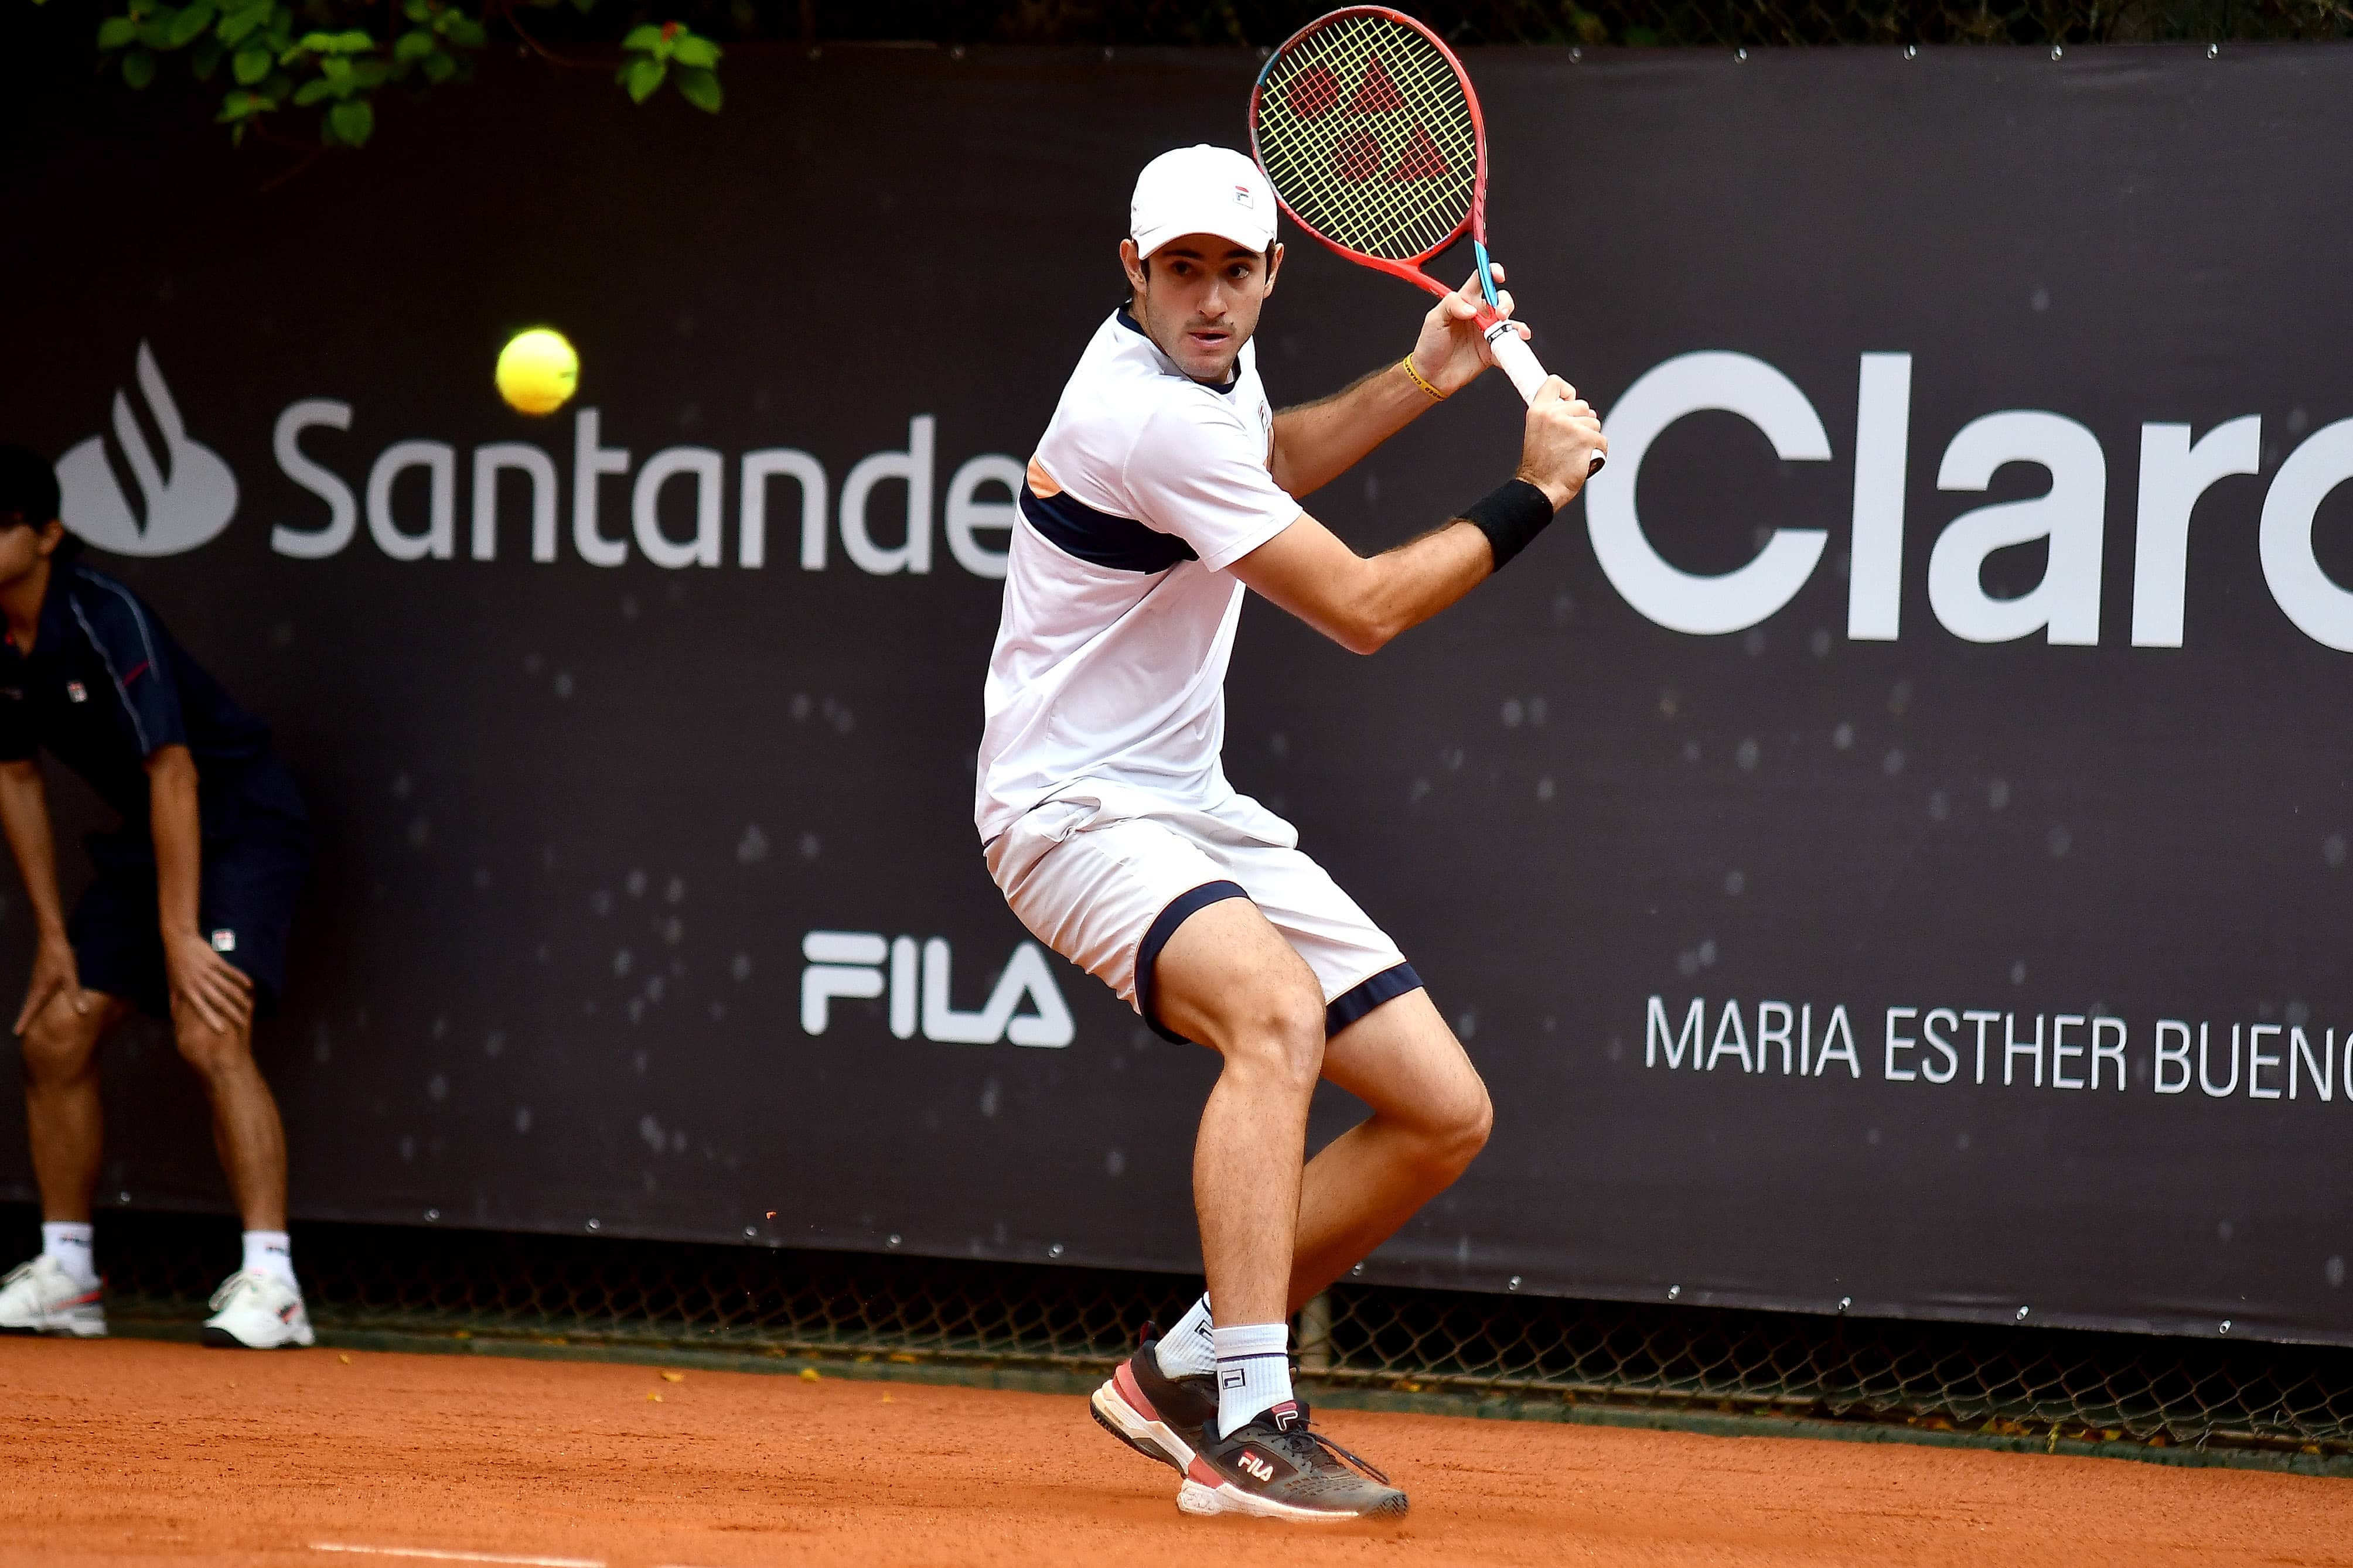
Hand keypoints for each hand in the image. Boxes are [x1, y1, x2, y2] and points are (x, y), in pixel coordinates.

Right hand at [14, 932, 86, 1035]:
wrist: (52, 937)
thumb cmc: (60, 956)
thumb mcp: (70, 975)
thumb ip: (75, 994)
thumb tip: (83, 1012)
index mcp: (40, 990)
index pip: (29, 1011)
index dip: (23, 1023)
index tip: (17, 1034)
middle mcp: (35, 987)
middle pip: (29, 1007)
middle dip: (26, 1020)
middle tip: (22, 1032)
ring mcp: (37, 981)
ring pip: (33, 1000)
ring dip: (31, 1011)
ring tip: (31, 1021)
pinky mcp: (41, 975)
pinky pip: (38, 993)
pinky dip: (37, 1001)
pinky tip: (43, 1002)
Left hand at [164, 928, 252, 1035]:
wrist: (178, 940)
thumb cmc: (173, 963)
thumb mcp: (171, 983)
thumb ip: (175, 1000)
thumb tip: (174, 1016)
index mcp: (187, 990)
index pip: (201, 1008)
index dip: (212, 1019)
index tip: (222, 1030)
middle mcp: (199, 982)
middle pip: (218, 1000)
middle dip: (231, 1012)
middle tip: (243, 1023)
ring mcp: (208, 971)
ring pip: (227, 987)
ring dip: (239, 997)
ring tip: (249, 1007)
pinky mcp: (215, 961)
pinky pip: (230, 971)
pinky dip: (241, 978)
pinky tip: (250, 985)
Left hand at [1408, 265, 1529, 397]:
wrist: (1431, 376)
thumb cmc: (1429, 345)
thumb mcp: (1434, 319)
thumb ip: (1451, 305)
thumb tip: (1471, 308)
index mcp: (1465, 301)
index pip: (1481, 280)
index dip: (1491, 272)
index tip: (1498, 275)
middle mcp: (1479, 315)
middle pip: (1500, 299)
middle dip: (1505, 303)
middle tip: (1500, 314)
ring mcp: (1487, 333)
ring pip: (1509, 322)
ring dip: (1514, 324)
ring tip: (1508, 330)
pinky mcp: (1492, 351)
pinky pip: (1508, 346)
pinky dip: (1515, 346)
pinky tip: (1513, 345)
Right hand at [1515, 377, 1607, 509]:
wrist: (1541, 488)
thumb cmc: (1540, 466)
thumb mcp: (1537, 433)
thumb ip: (1554, 417)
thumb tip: (1585, 410)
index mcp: (1538, 411)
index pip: (1554, 383)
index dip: (1566, 391)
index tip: (1569, 400)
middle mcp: (1554, 415)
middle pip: (1582, 405)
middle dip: (1582, 422)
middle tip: (1568, 442)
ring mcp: (1572, 426)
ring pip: (1594, 423)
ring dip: (1590, 438)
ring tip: (1574, 453)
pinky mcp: (1587, 439)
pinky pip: (1602, 439)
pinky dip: (1597, 451)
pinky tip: (1583, 460)